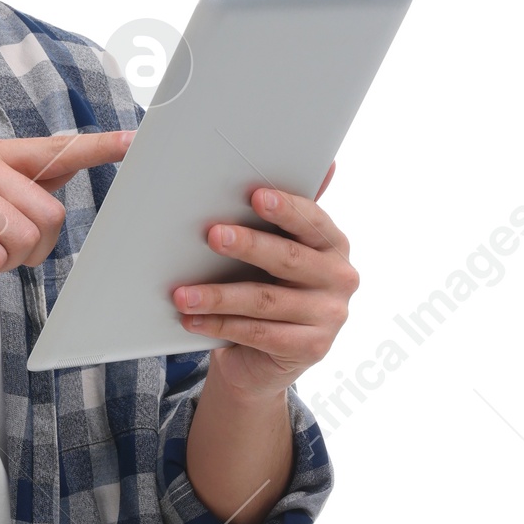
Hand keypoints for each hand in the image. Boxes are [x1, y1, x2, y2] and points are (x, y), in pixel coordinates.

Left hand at [171, 163, 356, 401]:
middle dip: (248, 245)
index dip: (285, 208)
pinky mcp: (311, 348)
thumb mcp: (275, 252)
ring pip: (266, 301)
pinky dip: (221, 326)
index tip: (255, 195)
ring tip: (182, 293)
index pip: (312, 221)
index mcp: (333, 244)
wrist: (263, 359)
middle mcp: (340, 278)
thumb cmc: (266, 289)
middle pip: (289, 259)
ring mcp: (330, 317)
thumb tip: (323, 163)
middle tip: (212, 235)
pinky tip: (192, 319)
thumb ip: (286, 214)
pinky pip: (258, 334)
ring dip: (219, 295)